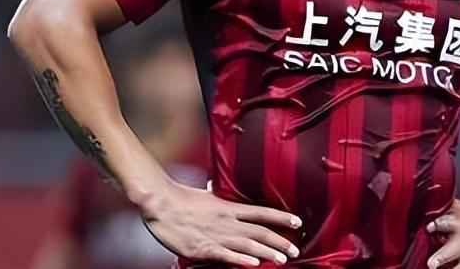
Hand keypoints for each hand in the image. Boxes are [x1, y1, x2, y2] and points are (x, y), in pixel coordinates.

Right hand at [140, 182, 301, 265]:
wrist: (161, 203)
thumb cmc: (182, 200)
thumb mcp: (208, 197)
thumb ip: (222, 203)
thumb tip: (231, 201)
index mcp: (229, 207)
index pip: (261, 212)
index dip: (281, 218)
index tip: (297, 223)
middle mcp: (227, 221)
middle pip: (259, 231)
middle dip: (279, 241)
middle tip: (295, 250)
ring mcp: (216, 235)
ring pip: (247, 245)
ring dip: (267, 252)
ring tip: (283, 259)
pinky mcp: (203, 249)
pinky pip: (225, 256)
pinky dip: (241, 260)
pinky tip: (254, 265)